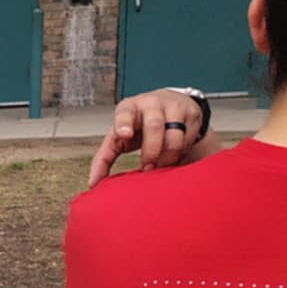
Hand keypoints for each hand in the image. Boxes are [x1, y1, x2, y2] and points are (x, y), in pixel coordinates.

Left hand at [87, 89, 210, 187]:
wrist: (169, 105)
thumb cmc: (137, 125)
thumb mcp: (118, 137)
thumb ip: (105, 158)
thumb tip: (94, 184)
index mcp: (128, 108)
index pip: (124, 113)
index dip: (124, 124)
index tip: (124, 135)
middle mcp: (150, 103)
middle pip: (153, 127)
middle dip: (151, 152)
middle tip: (148, 168)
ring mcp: (173, 106)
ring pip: (174, 136)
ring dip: (167, 156)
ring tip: (161, 166)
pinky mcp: (192, 114)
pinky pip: (189, 139)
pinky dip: (181, 152)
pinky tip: (174, 155)